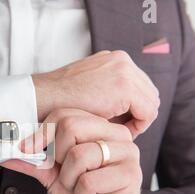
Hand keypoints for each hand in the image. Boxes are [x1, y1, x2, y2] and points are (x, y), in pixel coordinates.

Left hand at [1, 109, 158, 193]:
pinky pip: (90, 180)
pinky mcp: (131, 174)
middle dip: (57, 157)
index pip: (65, 115)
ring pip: (79, 155)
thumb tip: (6, 154)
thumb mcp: (54, 177)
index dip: (41, 133)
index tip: (28, 150)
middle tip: (65, 175)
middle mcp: (115, 134)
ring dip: (69, 181)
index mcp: (99, 128)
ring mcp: (126, 152)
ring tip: (79, 190)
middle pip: (71, 127)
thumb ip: (34, 163)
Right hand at [33, 50, 159, 138]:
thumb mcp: (86, 88)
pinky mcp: (124, 86)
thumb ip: (105, 92)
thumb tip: (122, 110)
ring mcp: (125, 71)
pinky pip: (147, 110)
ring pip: (151, 102)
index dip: (135, 109)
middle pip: (149, 93)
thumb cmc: (58, 100)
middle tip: (123, 131)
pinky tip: (121, 133)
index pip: (140, 86)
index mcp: (114, 60)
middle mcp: (122, 60)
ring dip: (140, 120)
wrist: (42, 97)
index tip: (120, 124)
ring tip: (120, 133)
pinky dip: (139, 124)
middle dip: (140, 114)